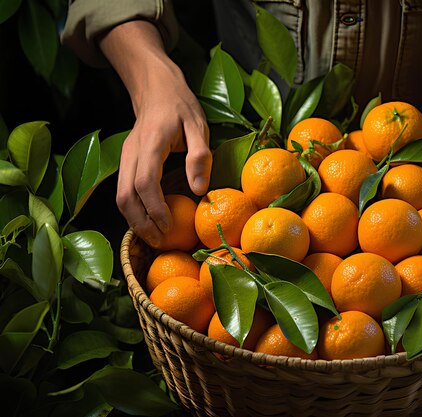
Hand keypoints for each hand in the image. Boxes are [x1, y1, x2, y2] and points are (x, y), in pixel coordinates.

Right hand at [100, 21, 211, 246]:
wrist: (155, 88)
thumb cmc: (180, 106)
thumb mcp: (198, 125)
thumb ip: (199, 156)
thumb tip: (198, 190)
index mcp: (151, 143)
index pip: (145, 182)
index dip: (155, 208)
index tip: (169, 226)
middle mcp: (131, 152)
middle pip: (125, 195)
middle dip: (141, 223)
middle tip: (161, 242)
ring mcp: (125, 158)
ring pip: (120, 196)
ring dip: (135, 221)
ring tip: (155, 238)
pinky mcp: (125, 162)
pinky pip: (124, 191)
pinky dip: (133, 211)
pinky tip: (149, 222)